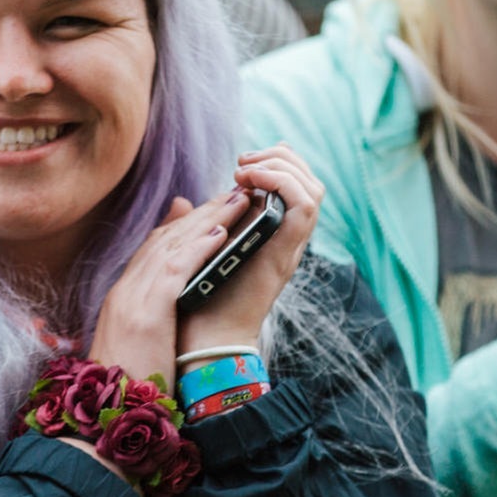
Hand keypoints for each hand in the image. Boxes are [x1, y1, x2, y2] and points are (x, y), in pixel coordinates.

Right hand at [90, 189, 256, 388]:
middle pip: (164, 239)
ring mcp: (131, 300)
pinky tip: (221, 233)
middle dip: (200, 213)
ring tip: (237, 201)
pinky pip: (175, 270)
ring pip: (172, 246)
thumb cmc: (129, 389)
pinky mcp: (146, 313)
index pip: (153, 249)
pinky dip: (198, 247)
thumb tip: (176, 305)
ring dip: (207, 219)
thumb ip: (155, 317)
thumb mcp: (139, 345)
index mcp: (122, 299)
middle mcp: (124, 292)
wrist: (108, 419)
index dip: (183, 225)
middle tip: (233, 192)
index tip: (210, 209)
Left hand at [177, 143, 324, 353]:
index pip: (296, 185)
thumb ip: (195, 226)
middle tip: (243, 162)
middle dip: (281, 158)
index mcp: (272, 235)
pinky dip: (281, 183)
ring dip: (281, 167)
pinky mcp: (285, 253)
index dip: (277, 162)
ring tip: (245, 170)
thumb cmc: (199, 300)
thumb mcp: (197, 251)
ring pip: (313, 189)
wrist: (205, 339)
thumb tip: (182, 201)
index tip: (240, 164)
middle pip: (310, 182)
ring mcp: (290, 246)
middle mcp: (287, 239)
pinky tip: (250, 185)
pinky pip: (303, 206)